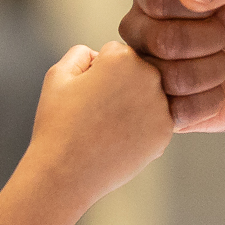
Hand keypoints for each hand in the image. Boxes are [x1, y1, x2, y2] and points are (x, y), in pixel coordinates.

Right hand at [24, 39, 173, 201]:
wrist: (66, 173)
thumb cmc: (58, 123)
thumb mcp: (58, 74)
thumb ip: (82, 52)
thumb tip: (103, 55)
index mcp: (123, 58)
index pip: (117, 51)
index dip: (98, 71)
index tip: (87, 91)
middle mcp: (150, 77)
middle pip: (138, 71)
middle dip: (122, 84)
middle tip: (99, 109)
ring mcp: (162, 106)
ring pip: (149, 95)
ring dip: (135, 104)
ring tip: (107, 125)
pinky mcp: (166, 132)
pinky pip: (155, 119)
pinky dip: (141, 127)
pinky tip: (119, 139)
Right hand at [119, 0, 224, 138]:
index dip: (198, 10)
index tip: (220, 8)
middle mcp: (140, 29)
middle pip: (161, 41)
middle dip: (211, 41)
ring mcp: (147, 70)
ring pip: (169, 79)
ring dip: (214, 72)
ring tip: (223, 62)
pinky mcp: (161, 109)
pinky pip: (177, 112)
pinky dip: (211, 101)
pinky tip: (219, 89)